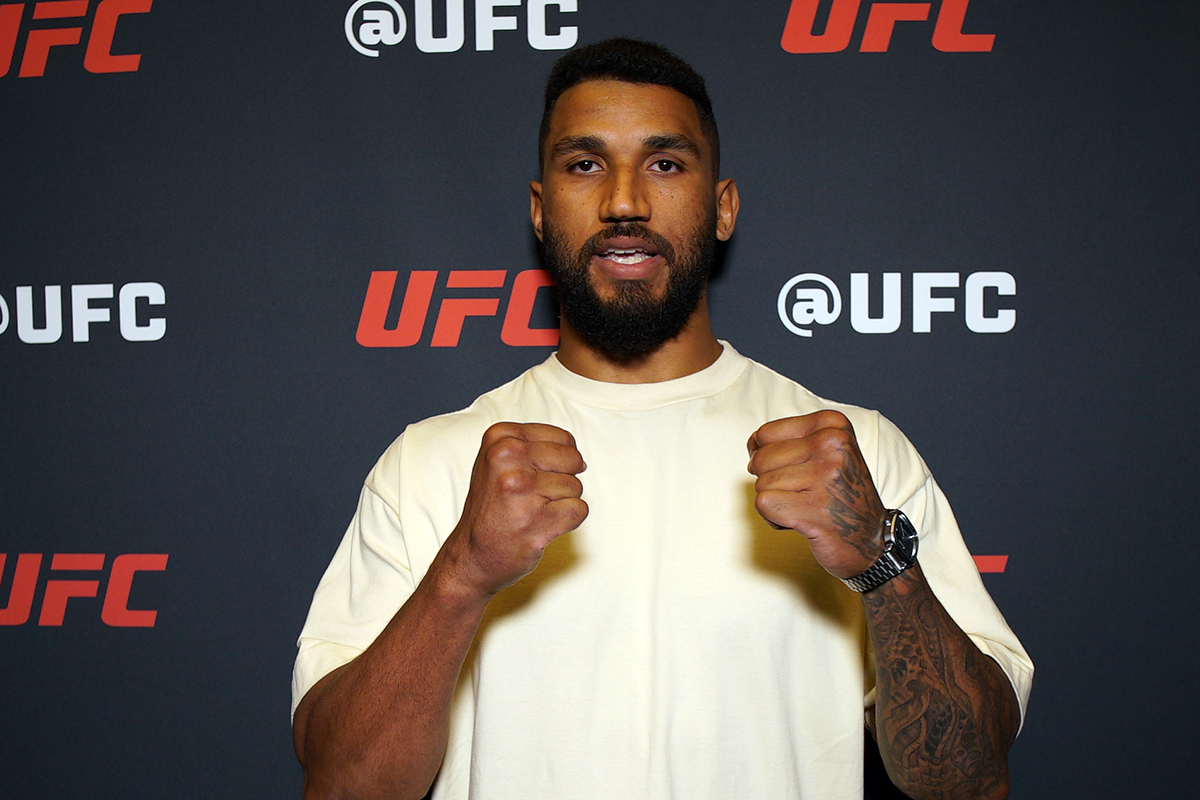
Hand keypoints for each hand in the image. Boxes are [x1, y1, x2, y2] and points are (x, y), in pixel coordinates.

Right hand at [448, 422, 587, 595]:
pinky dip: (567, 522)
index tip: (532, 478)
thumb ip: (535, 447)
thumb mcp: (500, 462)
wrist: (472, 554)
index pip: (564, 439)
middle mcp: (507, 457)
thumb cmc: (493, 507)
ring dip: (560, 503)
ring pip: (576, 486)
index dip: (558, 461)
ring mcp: (520, 488)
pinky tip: (540, 526)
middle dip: (562, 480)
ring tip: (531, 513)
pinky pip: (578, 510)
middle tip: (533, 498)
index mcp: (500, 437)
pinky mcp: (535, 518)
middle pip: (572, 460)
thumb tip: (580, 459)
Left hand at [747, 410, 886, 579]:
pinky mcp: (815, 509)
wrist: (873, 540)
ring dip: (777, 502)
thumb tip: (752, 444)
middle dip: (772, 482)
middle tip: (805, 494)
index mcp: (833, 425)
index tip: (798, 472)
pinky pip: (764, 504)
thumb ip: (787, 440)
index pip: (765, 434)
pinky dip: (774, 518)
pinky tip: (801, 521)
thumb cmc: (839, 494)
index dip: (769, 458)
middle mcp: (832, 445)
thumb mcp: (825, 451)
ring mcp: (825, 477)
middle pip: (760, 459)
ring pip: (761, 483)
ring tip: (807, 507)